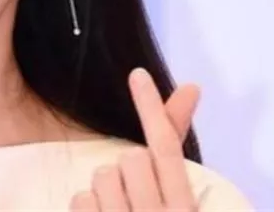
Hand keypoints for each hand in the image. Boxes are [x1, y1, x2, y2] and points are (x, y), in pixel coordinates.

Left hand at [71, 68, 200, 211]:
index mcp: (184, 208)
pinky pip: (82, 200)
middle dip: (123, 168)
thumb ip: (173, 145)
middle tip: (128, 196)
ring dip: (102, 190)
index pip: (168, 147)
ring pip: (104, 175)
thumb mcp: (173, 198)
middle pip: (132, 157)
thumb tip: (192, 87)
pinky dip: (84, 209)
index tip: (138, 74)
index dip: (152, 108)